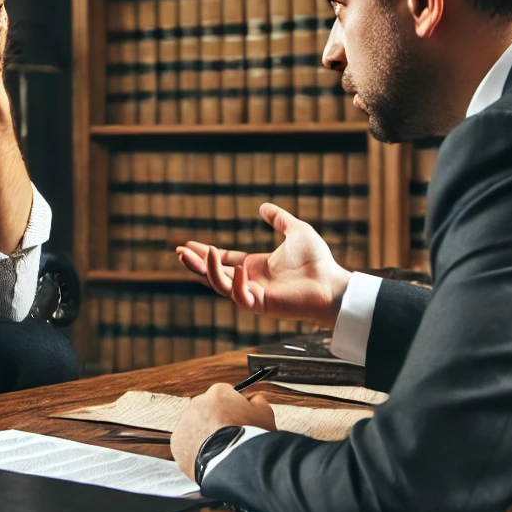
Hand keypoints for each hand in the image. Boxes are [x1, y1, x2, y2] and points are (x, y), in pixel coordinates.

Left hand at [171, 384, 275, 480]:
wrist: (235, 463)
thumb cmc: (251, 438)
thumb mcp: (264, 413)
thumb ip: (256, 401)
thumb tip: (253, 399)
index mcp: (218, 392)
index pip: (225, 394)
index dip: (233, 408)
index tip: (238, 419)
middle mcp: (197, 403)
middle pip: (208, 410)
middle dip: (216, 421)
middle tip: (229, 437)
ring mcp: (185, 423)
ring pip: (195, 427)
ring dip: (205, 436)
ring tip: (220, 451)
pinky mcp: (177, 442)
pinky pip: (186, 444)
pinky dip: (195, 450)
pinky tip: (209, 458)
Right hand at [177, 202, 351, 327]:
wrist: (332, 282)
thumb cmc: (317, 261)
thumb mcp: (296, 230)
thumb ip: (279, 219)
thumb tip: (263, 207)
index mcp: (256, 267)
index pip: (223, 261)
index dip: (205, 253)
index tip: (188, 245)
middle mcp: (250, 281)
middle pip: (214, 274)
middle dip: (195, 264)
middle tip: (179, 252)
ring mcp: (254, 294)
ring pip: (220, 285)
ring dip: (207, 270)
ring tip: (199, 252)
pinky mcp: (260, 304)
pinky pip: (239, 296)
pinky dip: (234, 283)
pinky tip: (235, 267)